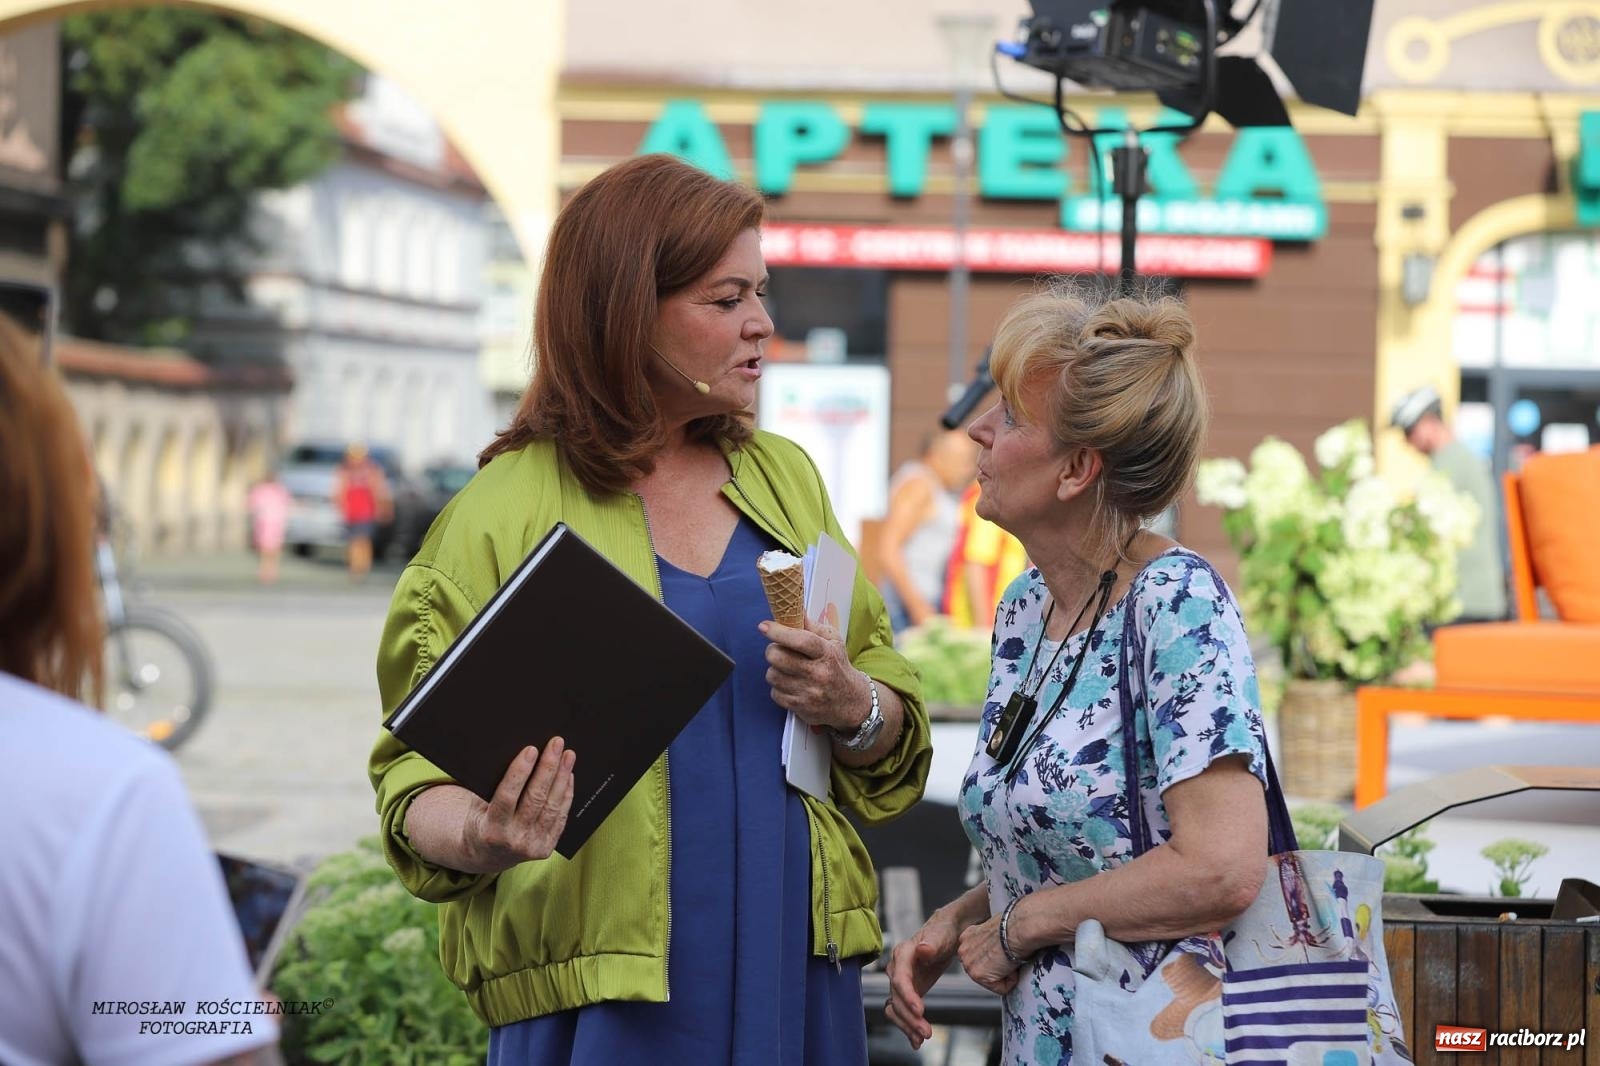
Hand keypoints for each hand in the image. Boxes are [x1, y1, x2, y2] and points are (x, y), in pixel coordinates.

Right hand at [461, 740, 576, 869]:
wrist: (487, 855)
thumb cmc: (481, 821)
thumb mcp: (477, 807)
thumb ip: (491, 787)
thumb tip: (516, 753)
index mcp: (492, 829)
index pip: (507, 796)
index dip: (519, 772)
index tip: (531, 749)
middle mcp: (513, 840)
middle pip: (535, 798)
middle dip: (548, 768)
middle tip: (556, 743)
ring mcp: (532, 846)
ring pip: (552, 806)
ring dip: (562, 777)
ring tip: (568, 755)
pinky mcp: (546, 848)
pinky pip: (560, 817)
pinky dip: (566, 794)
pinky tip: (568, 776)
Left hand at [760, 619, 862, 731]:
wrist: (851, 702)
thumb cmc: (838, 667)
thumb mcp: (833, 642)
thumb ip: (813, 627)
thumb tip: (795, 610)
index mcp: (827, 653)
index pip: (800, 640)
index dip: (779, 632)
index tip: (764, 626)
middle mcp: (818, 674)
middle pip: (779, 658)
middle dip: (772, 650)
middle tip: (779, 650)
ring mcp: (809, 693)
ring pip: (773, 675)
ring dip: (775, 670)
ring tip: (787, 669)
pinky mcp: (801, 708)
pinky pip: (775, 693)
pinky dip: (778, 687)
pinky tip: (790, 684)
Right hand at [885, 911, 960, 1049]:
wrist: (946, 933)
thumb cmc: (943, 931)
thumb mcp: (941, 934)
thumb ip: (931, 942)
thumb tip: (922, 949)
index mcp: (903, 954)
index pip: (900, 978)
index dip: (908, 996)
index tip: (920, 1011)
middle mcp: (897, 969)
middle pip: (896, 998)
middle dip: (909, 1017)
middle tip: (926, 1032)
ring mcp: (901, 982)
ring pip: (896, 1008)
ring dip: (907, 1025)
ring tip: (921, 1038)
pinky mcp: (907, 992)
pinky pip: (902, 1011)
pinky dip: (907, 1026)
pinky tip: (915, 1041)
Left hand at [958, 912, 1022, 995]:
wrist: (1018, 928)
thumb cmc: (1013, 925)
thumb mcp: (994, 931)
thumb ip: (989, 942)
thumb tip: (998, 949)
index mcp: (967, 938)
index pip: (978, 958)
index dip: (995, 959)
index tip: (1002, 953)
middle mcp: (963, 951)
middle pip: (983, 971)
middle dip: (998, 968)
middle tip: (1008, 957)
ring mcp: (969, 964)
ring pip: (992, 981)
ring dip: (1005, 973)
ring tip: (1011, 958)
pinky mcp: (979, 976)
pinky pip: (1001, 988)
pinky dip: (1012, 980)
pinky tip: (1013, 965)